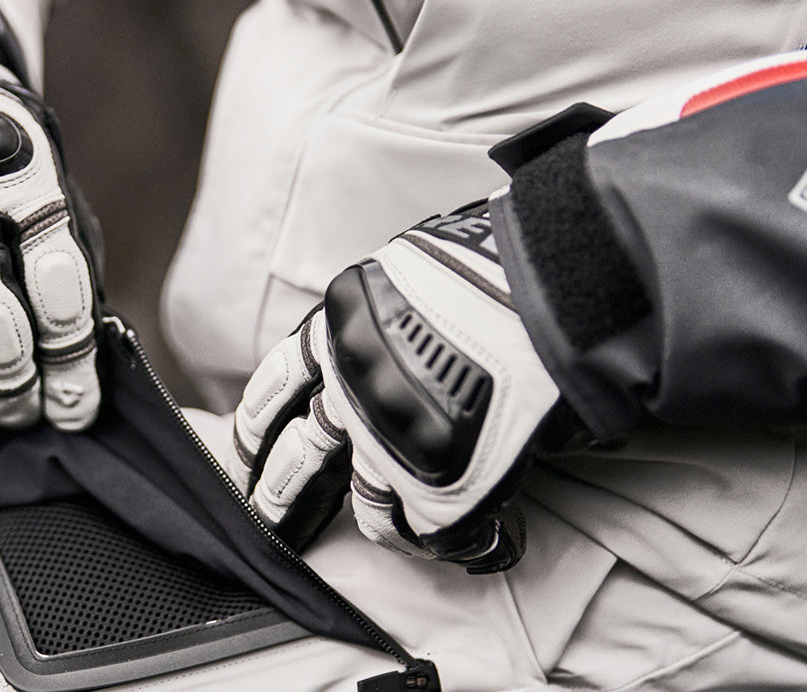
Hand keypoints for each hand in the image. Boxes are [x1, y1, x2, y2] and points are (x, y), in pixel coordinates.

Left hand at [227, 203, 588, 571]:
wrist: (554, 285)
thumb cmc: (499, 265)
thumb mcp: (411, 272)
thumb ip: (387, 316)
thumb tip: (398, 348)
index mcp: (339, 324)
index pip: (282, 386)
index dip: (264, 424)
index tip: (252, 448)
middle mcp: (352, 388)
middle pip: (297, 459)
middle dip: (278, 495)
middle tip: (266, 518)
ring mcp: (393, 442)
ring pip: (368, 506)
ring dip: (377, 523)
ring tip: (390, 535)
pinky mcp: (439, 485)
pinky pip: (432, 531)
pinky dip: (452, 540)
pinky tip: (473, 541)